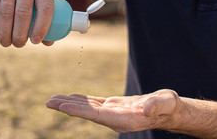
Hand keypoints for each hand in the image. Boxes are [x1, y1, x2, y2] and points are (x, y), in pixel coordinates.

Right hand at [0, 0, 54, 47]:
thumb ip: (44, 19)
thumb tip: (48, 42)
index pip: (46, 7)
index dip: (42, 27)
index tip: (36, 41)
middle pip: (24, 12)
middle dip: (20, 33)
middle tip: (19, 44)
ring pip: (6, 11)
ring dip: (5, 32)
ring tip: (6, 43)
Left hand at [46, 89, 179, 132]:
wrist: (168, 110)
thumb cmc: (168, 107)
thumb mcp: (166, 103)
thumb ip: (156, 105)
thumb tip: (145, 109)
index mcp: (124, 119)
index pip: (97, 116)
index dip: (79, 111)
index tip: (63, 107)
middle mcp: (114, 119)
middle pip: (87, 113)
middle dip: (67, 108)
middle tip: (48, 102)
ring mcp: (112, 113)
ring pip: (87, 108)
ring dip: (70, 103)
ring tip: (53, 100)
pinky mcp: (113, 106)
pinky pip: (93, 103)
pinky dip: (81, 99)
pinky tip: (71, 97)